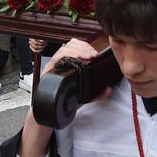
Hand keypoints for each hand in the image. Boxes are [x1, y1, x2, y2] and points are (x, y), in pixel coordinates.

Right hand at [21, 38, 102, 156]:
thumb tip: (108, 90)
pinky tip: (74, 60)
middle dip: (82, 47)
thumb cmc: (65, 99)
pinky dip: (65, 56)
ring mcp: (54, 65)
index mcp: (69, 63)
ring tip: (85, 56)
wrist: (51, 111)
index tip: (94, 53)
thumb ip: (96, 94)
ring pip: (63, 49)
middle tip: (91, 55)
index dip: (86, 46)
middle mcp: (60, 62)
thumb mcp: (84, 95)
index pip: (76, 46)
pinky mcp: (48, 70)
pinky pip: (56, 58)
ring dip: (75, 50)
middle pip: (70, 45)